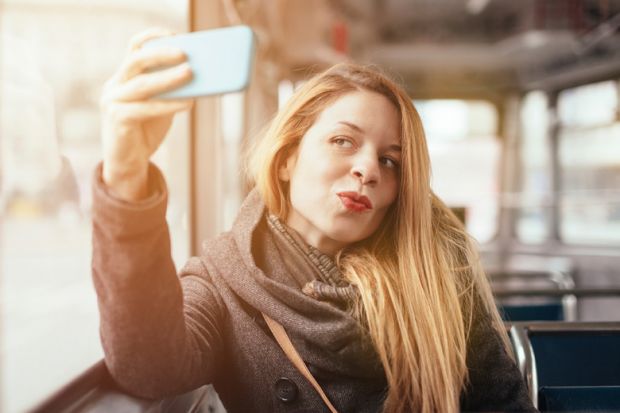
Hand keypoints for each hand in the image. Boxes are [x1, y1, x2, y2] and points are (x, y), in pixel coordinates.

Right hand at [100, 27, 193, 200]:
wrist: (128, 163)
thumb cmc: (146, 130)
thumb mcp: (161, 105)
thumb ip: (173, 90)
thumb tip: (201, 76)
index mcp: (124, 77)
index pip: (135, 48)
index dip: (154, 37)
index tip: (177, 34)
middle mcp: (114, 85)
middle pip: (136, 60)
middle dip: (161, 53)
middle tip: (186, 52)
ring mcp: (112, 102)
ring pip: (142, 84)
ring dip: (168, 78)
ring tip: (190, 73)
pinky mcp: (117, 120)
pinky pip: (145, 108)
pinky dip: (168, 104)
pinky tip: (188, 104)